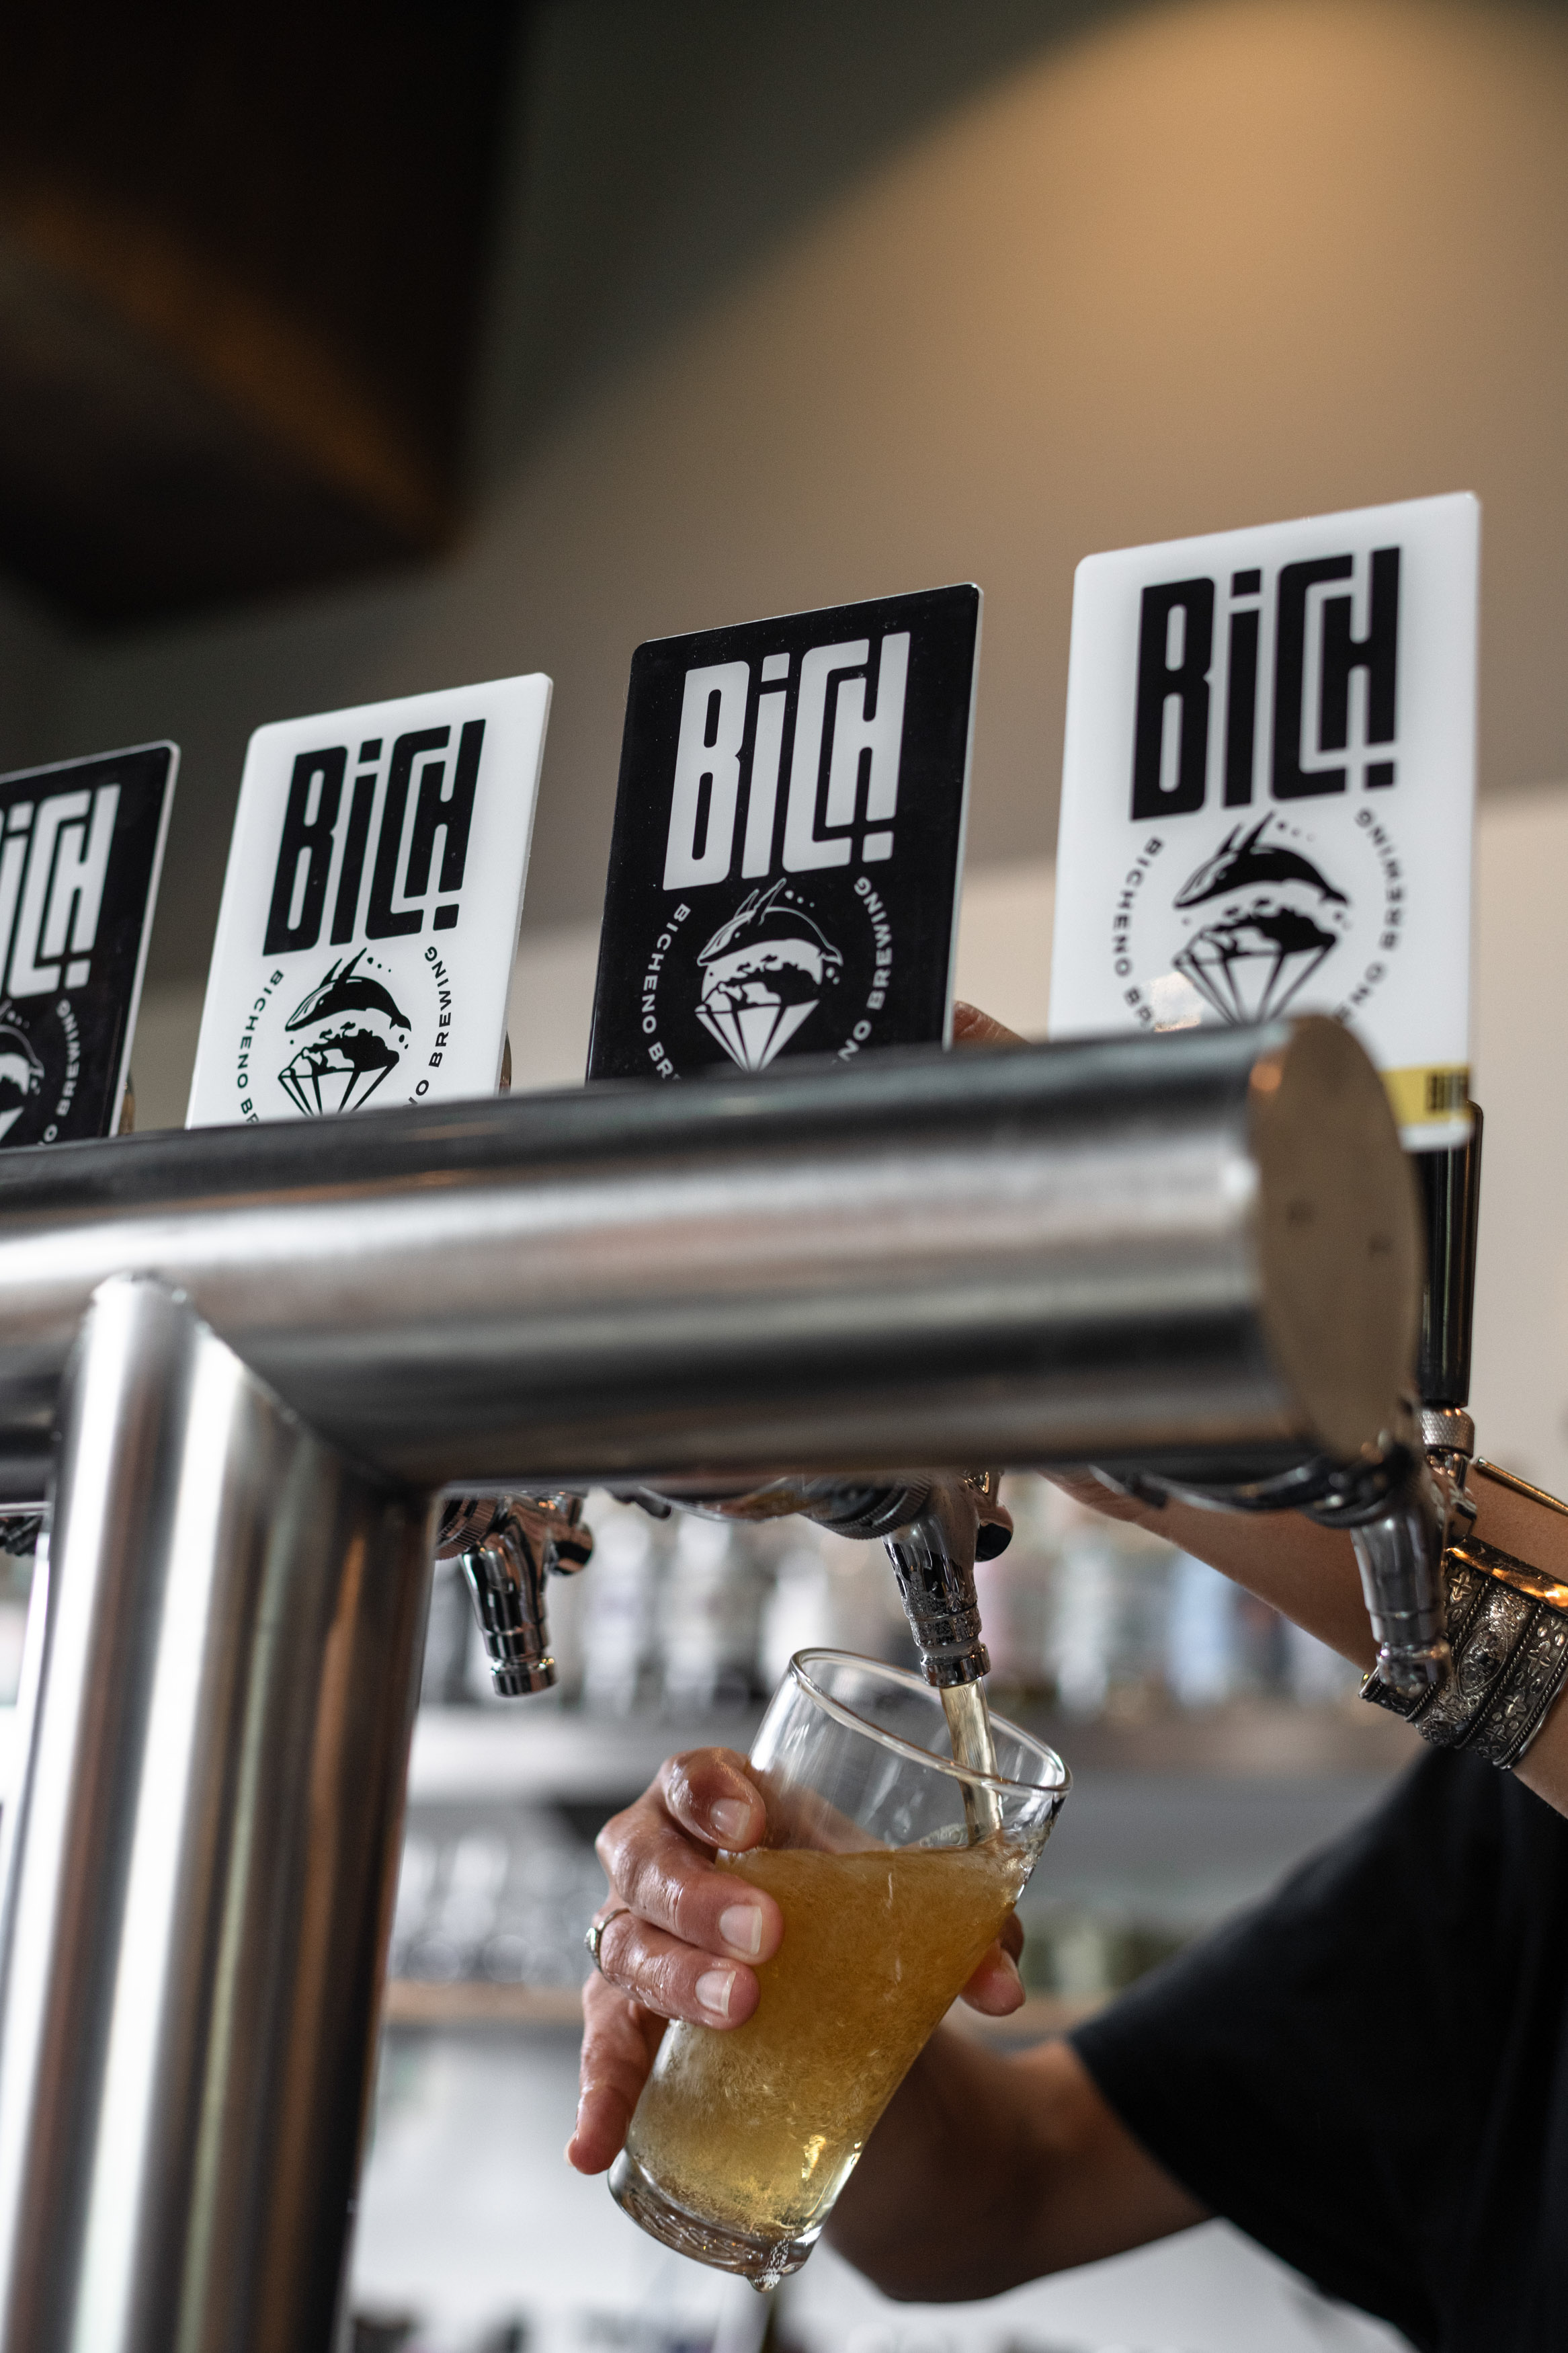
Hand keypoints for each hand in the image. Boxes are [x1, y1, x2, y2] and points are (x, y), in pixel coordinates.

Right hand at [568, 1745, 1026, 2174]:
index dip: (706, 1792)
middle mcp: (664, 1863)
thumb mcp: (893, 1901)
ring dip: (674, 1978)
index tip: (749, 1822)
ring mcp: (636, 1939)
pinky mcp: (626, 2019)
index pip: (689, 1774)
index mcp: (726, 1805)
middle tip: (765, 1935)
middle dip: (700, 1895)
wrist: (823, 1977)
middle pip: (648, 1860)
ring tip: (738, 2008)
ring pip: (625, 1946)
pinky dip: (600, 2097)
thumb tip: (1003, 1983)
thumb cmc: (841, 1907)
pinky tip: (596, 2144)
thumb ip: (958, 1932)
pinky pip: (603, 2054)